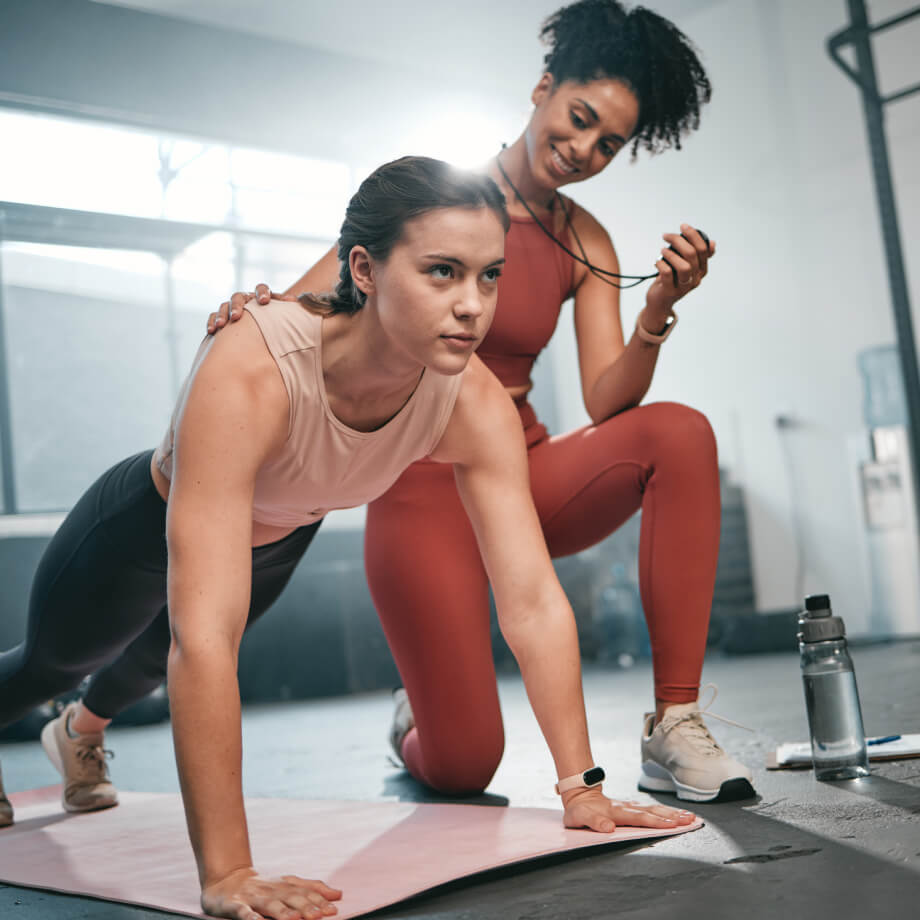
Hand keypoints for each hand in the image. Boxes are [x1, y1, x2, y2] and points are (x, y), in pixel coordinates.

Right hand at [201, 866, 341, 919]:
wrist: (227, 879)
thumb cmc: (263, 887)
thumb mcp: (288, 884)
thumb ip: (312, 888)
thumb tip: (338, 894)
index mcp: (285, 885)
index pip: (305, 891)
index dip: (319, 899)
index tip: (333, 908)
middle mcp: (271, 889)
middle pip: (290, 897)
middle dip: (305, 906)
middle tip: (319, 915)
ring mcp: (253, 897)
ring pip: (270, 905)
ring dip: (283, 912)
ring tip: (296, 919)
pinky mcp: (235, 905)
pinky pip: (243, 912)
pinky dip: (250, 918)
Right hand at [207, 284, 299, 334]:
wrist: (263, 329)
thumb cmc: (276, 322)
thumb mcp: (283, 316)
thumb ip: (289, 308)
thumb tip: (296, 302)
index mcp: (261, 295)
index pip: (262, 288)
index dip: (262, 293)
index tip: (264, 301)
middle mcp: (246, 298)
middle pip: (239, 296)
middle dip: (237, 306)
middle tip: (237, 317)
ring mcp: (232, 307)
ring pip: (224, 306)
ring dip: (222, 315)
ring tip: (221, 326)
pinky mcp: (222, 317)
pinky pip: (213, 316)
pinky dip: (212, 321)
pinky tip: (212, 330)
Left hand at [562, 786, 695, 833]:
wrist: (580, 794)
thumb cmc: (580, 810)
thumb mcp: (579, 818)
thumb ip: (593, 822)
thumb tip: (608, 827)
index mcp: (616, 812)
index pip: (639, 818)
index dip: (655, 822)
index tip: (671, 824)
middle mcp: (626, 808)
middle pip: (652, 812)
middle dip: (672, 817)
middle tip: (689, 820)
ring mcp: (631, 806)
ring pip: (655, 810)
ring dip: (673, 813)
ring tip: (690, 817)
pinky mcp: (633, 807)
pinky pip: (653, 809)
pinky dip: (667, 812)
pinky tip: (679, 814)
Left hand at [645, 223, 714, 323]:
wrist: (660, 302)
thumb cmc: (671, 280)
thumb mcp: (685, 267)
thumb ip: (696, 255)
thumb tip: (712, 243)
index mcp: (701, 270)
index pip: (703, 249)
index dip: (693, 235)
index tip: (682, 226)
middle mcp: (695, 278)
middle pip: (692, 255)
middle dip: (679, 240)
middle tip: (666, 236)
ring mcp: (683, 287)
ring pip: (684, 267)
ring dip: (671, 255)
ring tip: (662, 250)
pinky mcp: (670, 292)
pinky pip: (667, 275)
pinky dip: (661, 264)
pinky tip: (657, 261)